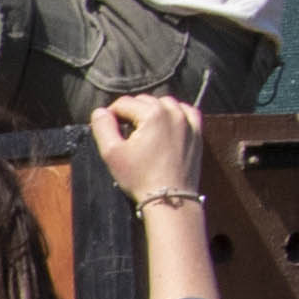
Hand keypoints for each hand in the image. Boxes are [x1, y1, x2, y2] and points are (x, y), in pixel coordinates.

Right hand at [90, 92, 206, 203]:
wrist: (170, 199)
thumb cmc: (140, 177)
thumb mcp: (112, 153)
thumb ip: (102, 127)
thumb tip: (100, 111)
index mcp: (152, 114)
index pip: (124, 103)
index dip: (111, 114)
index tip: (108, 129)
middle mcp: (173, 112)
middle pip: (144, 100)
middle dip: (131, 111)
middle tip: (124, 131)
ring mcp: (188, 121)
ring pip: (165, 102)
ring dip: (152, 110)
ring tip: (144, 127)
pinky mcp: (197, 132)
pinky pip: (186, 111)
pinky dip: (175, 112)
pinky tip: (167, 123)